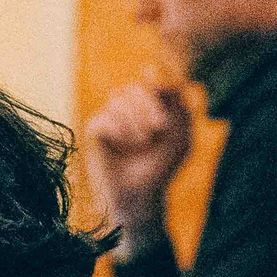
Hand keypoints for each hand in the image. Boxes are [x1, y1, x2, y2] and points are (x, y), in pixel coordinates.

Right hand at [83, 82, 193, 240]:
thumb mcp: (180, 140)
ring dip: (134, 120)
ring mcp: (111, 116)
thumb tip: (166, 81)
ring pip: (117, 99)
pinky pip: (103, 117)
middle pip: (135, 88)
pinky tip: (123, 146)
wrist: (138, 195)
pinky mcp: (95, 128)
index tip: (166, 112)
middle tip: (159, 127)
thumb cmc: (161, 167)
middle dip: (148, 105)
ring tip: (142, 143)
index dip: (159, 90)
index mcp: (152, 105)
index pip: (154, 83)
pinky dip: (117, 130)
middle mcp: (131, 107)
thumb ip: (179, 110)